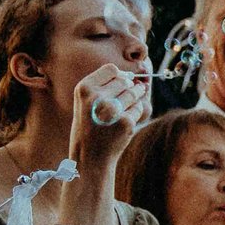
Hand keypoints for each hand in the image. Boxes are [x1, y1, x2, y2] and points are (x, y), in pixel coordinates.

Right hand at [70, 63, 148, 177]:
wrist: (90, 156)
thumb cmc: (90, 126)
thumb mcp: (87, 102)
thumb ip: (105, 86)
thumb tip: (135, 78)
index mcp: (84, 88)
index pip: (111, 69)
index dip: (119, 76)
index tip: (119, 86)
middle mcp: (97, 96)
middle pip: (125, 81)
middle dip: (128, 89)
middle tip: (119, 104)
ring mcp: (113, 109)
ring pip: (135, 93)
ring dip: (134, 99)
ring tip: (121, 112)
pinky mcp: (126, 122)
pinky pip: (139, 108)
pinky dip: (136, 114)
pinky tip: (124, 123)